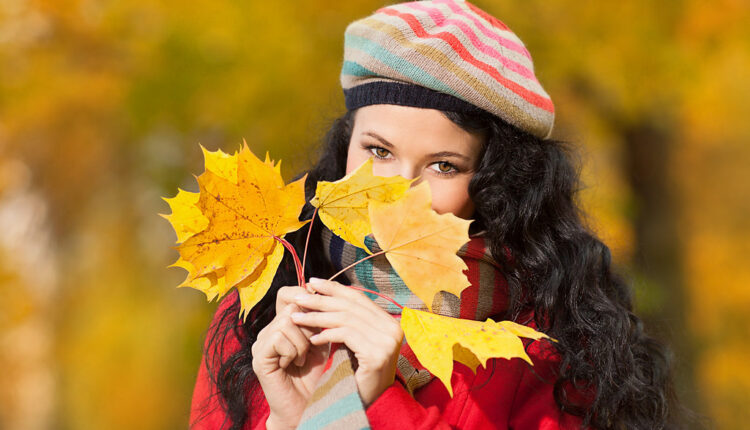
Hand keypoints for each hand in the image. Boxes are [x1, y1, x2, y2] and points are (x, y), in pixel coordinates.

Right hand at [251, 286, 328, 429]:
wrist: (306, 405)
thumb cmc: (315, 375)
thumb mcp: (321, 341)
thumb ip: (319, 319)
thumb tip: (321, 293)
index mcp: (281, 325)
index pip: (287, 294)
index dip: (304, 298)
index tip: (320, 313)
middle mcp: (268, 330)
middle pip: (291, 307)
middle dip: (309, 326)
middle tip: (311, 346)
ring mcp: (261, 343)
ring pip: (287, 322)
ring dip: (303, 343)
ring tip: (301, 360)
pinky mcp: (259, 356)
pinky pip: (278, 337)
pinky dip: (293, 351)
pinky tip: (293, 366)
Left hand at [291, 277, 403, 405]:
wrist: (371, 403)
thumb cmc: (360, 373)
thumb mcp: (357, 341)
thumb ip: (350, 320)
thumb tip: (326, 294)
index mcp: (390, 322)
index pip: (358, 298)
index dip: (334, 288)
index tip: (313, 282)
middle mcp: (393, 329)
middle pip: (350, 306)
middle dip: (322, 299)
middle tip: (299, 296)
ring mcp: (387, 341)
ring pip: (345, 319)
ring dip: (317, 317)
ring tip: (297, 317)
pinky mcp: (377, 354)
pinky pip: (345, 336)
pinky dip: (326, 334)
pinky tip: (312, 338)